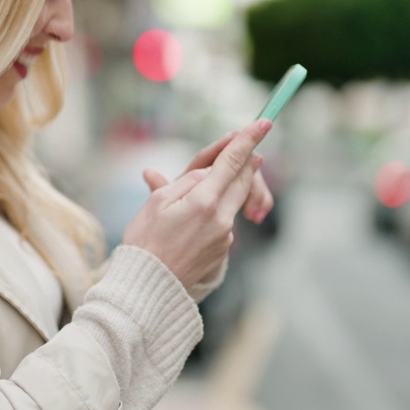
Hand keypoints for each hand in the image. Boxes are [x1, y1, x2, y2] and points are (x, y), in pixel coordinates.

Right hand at [122, 120, 270, 289]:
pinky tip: (196, 213)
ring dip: (231, 184)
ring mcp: (225, 236)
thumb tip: (210, 172)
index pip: (232, 162)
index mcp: (203, 201)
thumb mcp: (157, 202)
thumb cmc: (145, 241)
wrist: (148, 286)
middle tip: (245, 144)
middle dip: (246, 160)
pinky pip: (227, 218)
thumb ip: (187, 181)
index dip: (248, 140)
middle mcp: (221, 218)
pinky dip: (219, 207)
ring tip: (207, 184)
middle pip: (243, 179)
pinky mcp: (223, 248)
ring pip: (236, 199)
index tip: (263, 124)